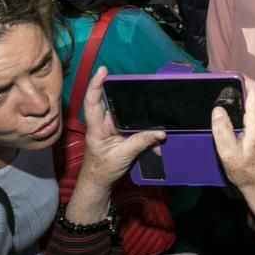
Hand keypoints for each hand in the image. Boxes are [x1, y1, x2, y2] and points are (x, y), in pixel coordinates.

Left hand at [77, 67, 165, 192]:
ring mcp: (113, 128)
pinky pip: (136, 128)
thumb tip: (161, 132)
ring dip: (144, 121)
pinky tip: (157, 142)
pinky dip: (147, 134)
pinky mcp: (122, 134)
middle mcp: (104, 124)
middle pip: (115, 103)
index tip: (103, 70)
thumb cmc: (102, 170)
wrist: (99, 184)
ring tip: (157, 119)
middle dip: (129, 96)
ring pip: (130, 117)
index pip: (93, 102)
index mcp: (97, 127)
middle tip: (143, 86)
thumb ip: (140, 143)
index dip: (96, 85)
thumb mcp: (122, 156)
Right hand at [212, 76, 254, 228]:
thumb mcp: (227, 152)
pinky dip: (247, 114)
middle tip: (219, 98)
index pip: (254, 88)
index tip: (226, 77)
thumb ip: (221, 129)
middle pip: (253, 96)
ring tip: (225, 113)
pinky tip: (236, 125)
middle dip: (237, 94)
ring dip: (242, 106)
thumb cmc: (246, 171)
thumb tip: (218, 109)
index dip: (240, 78)